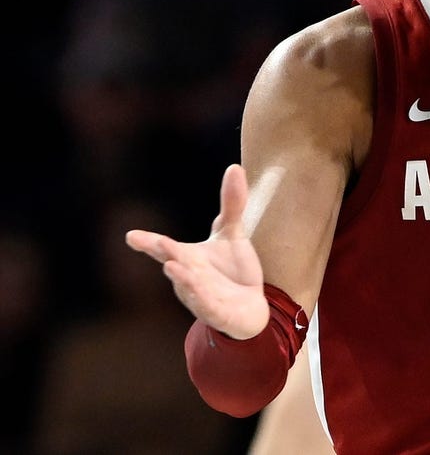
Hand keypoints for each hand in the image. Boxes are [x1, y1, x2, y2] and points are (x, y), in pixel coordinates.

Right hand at [125, 164, 268, 338]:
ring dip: (182, 278)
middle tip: (156, 243)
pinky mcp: (217, 312)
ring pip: (189, 287)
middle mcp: (188, 276)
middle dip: (165, 253)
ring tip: (173, 267)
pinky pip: (208, 306)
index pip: (165, 248)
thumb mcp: (233, 233)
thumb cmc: (233, 268)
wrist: (249, 306)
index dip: (148, 242)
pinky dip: (203, 299)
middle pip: (174, 263)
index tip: (131, 236)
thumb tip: (235, 166)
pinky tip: (201, 291)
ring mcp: (200, 296)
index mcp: (187, 257)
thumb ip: (232, 203)